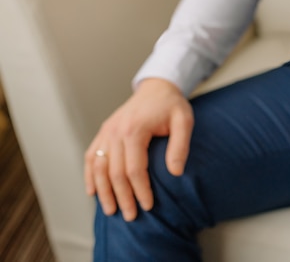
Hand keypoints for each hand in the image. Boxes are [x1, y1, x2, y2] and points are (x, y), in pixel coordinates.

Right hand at [84, 78, 192, 220]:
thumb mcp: (184, 122)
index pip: (134, 169)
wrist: (157, 87)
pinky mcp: (103, 131)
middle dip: (122, 197)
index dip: (140, 190)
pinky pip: (91, 156)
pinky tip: (92, 192)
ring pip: (98, 167)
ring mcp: (106, 131)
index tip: (148, 206)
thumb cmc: (172, 106)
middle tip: (131, 217)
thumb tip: (175, 173)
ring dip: (103, 191)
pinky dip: (90, 175)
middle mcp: (116, 131)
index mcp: (135, 129)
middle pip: (114, 172)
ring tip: (111, 211)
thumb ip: (180, 146)